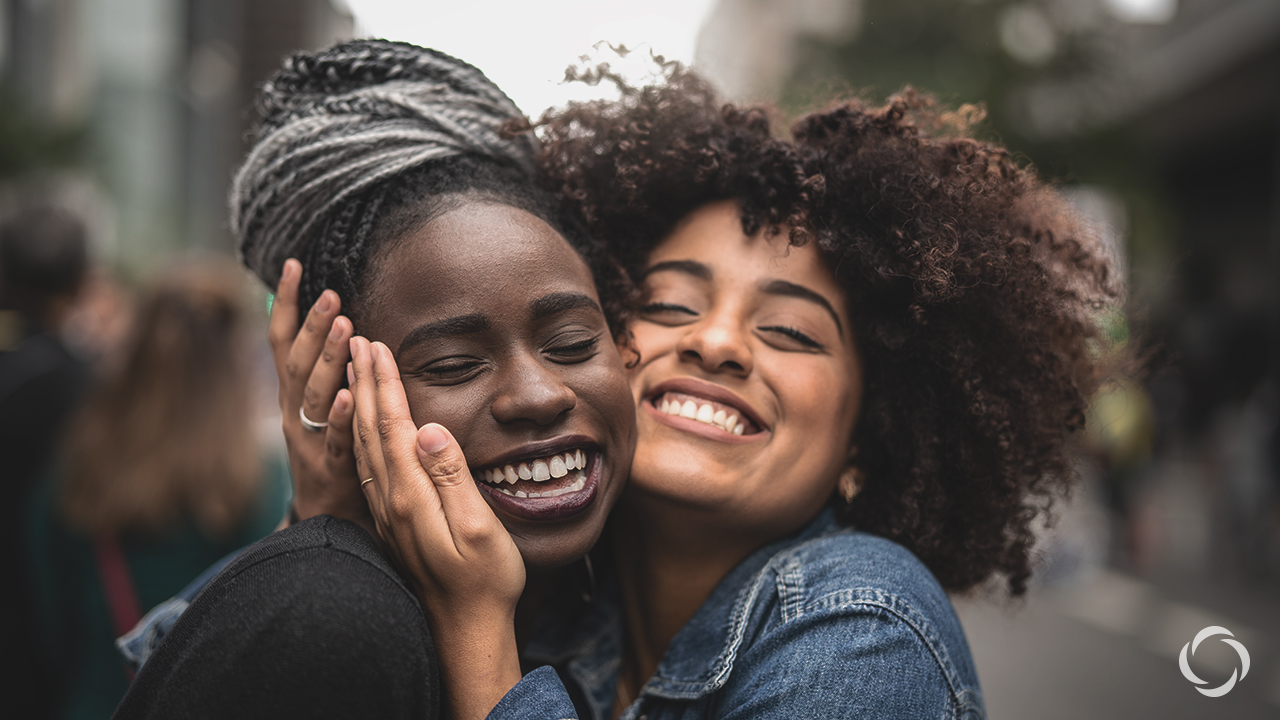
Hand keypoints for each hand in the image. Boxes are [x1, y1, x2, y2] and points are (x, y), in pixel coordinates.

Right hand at [269, 259, 368, 528]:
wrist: (326, 522)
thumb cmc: (330, 455)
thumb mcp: (318, 410)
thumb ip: (321, 371)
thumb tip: (328, 321)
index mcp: (292, 396)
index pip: (282, 343)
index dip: (284, 304)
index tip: (293, 265)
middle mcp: (293, 414)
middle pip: (298, 364)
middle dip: (312, 326)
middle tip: (331, 294)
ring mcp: (308, 442)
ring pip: (315, 396)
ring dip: (328, 359)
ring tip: (344, 326)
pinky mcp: (331, 469)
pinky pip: (335, 439)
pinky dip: (342, 416)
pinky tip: (353, 394)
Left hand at [349, 336, 524, 719]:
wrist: (464, 631)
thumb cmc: (485, 582)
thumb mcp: (479, 529)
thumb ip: (452, 477)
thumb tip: (428, 428)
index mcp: (412, 496)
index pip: (393, 425)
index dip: (385, 382)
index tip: (376, 343)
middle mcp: (391, 500)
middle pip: (371, 428)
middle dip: (364, 380)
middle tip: (356, 338)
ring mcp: (388, 513)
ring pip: (364, 445)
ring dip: (359, 402)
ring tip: (353, 368)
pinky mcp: (392, 522)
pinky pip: (368, 466)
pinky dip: (362, 433)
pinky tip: (364, 424)